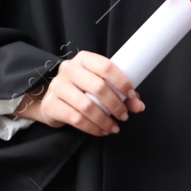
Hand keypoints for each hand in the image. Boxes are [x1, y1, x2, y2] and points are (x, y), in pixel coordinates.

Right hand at [14, 51, 143, 136]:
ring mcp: (57, 86)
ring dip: (105, 120)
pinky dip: (93, 128)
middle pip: (98, 87)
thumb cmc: (80, 89)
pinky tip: (101, 131)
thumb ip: (120, 93)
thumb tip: (139, 105)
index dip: (122, 82)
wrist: (50, 99)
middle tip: (124, 116)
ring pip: (87, 106)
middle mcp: (69, 69)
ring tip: (114, 127)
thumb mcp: (99, 84)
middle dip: (115, 104)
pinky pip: (76, 119)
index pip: (106, 66)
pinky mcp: (51, 104)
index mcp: (83, 59)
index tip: (132, 96)